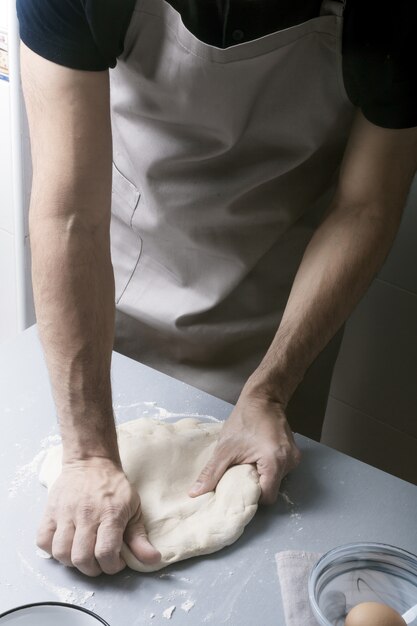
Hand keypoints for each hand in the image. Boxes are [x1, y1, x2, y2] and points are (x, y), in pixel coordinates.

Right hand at [37, 458, 160, 575]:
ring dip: (72, 562)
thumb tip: (153, 559)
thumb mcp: (134, 509)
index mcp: (110, 514)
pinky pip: (43, 540)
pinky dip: (52, 550)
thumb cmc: (115, 487)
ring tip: (83, 554)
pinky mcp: (50, 511)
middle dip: (92, 569)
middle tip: (99, 561)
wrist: (91, 461)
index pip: (105, 553)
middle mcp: (86, 514)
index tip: (116, 562)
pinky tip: (66, 545)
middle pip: (81, 558)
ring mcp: (65, 512)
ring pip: (61, 553)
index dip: (111, 566)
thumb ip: (140, 538)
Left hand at [189, 393, 300, 503]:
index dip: (252, 496)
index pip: (268, 496)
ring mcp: (294, 457)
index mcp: (275, 461)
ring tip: (249, 464)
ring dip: (263, 476)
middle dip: (256, 486)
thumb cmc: (244, 421)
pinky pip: (281, 469)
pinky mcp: (294, 452)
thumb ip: (212, 473)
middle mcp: (289, 461)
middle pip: (273, 488)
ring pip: (277, 480)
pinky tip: (258, 458)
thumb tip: (195, 493)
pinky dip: (269, 468)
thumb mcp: (224, 449)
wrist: (262, 399)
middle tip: (241, 476)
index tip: (239, 490)